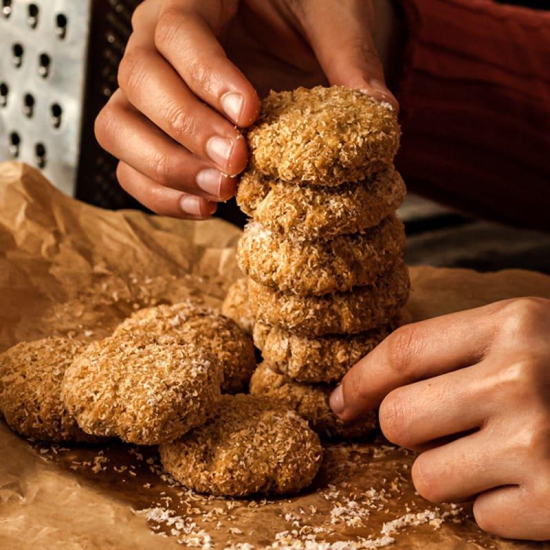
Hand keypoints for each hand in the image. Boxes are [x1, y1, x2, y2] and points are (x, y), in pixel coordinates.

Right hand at [95, 0, 394, 218]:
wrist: (286, 28)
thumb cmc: (301, 8)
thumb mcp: (332, 14)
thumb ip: (350, 57)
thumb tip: (378, 112)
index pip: (177, 32)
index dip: (207, 77)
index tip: (250, 114)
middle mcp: (155, 44)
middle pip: (138, 82)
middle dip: (188, 129)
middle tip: (237, 161)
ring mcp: (148, 93)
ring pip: (118, 129)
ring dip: (168, 168)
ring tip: (223, 191)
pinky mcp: (153, 133)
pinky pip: (131, 166)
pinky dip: (161, 194)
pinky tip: (206, 206)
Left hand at [330, 298, 549, 540]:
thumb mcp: (525, 337)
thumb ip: (454, 351)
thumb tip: (365, 391)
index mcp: (512, 324)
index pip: (402, 351)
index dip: (359, 380)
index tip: (342, 403)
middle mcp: (521, 379)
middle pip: (399, 418)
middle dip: (409, 430)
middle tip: (448, 426)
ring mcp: (539, 444)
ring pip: (426, 475)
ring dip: (451, 471)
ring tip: (500, 454)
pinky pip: (478, 516)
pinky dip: (498, 506)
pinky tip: (535, 481)